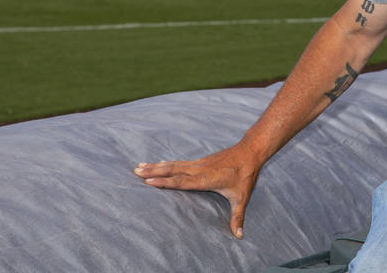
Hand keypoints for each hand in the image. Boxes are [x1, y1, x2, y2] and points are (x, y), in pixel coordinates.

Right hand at [134, 144, 260, 238]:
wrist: (250, 151)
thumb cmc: (245, 175)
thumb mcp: (242, 197)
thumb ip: (238, 217)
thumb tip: (239, 235)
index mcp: (206, 178)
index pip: (182, 181)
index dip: (165, 181)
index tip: (149, 181)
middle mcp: (199, 169)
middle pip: (173, 170)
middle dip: (154, 171)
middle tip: (136, 170)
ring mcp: (199, 163)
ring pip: (174, 164)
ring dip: (157, 165)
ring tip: (140, 165)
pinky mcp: (201, 161)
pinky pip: (180, 162)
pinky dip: (167, 163)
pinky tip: (160, 164)